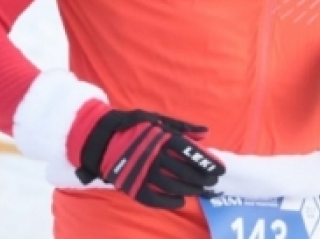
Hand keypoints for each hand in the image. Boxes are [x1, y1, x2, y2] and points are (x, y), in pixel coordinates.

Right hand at [72, 102, 224, 209]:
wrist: (99, 138)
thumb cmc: (132, 125)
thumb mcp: (156, 118)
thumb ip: (182, 126)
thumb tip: (206, 132)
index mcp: (160, 136)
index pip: (190, 151)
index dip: (207, 162)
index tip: (220, 170)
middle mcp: (153, 155)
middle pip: (184, 171)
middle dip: (203, 178)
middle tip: (214, 182)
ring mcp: (142, 172)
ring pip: (172, 185)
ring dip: (190, 190)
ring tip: (201, 191)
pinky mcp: (132, 186)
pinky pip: (154, 199)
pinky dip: (169, 202)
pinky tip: (180, 201)